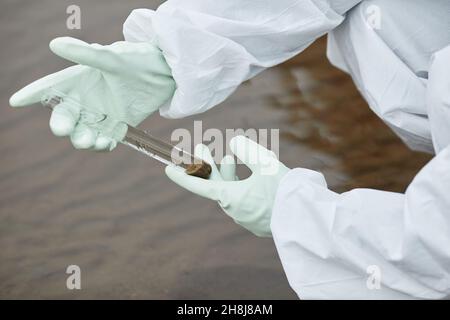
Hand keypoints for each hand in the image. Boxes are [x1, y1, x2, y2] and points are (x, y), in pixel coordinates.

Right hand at [10, 37, 175, 150]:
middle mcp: (86, 99)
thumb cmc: (137, 61)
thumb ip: (86, 54)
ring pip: (82, 132)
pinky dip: (102, 145)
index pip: (51, 87)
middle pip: (64, 116)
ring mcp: (101, 114)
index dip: (33, 93)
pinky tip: (105, 144)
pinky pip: (104, 140)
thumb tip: (55, 43)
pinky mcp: (117, 126)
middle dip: (61, 125)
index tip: (17, 100)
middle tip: (64, 130)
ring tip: (91, 141)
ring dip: (82, 139)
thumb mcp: (112, 58)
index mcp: (79, 80)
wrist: (166, 75)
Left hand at [165, 136, 289, 236]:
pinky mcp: (259, 223)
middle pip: (216, 184)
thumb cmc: (284, 191)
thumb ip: (247, 149)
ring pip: (231, 192)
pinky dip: (241, 186)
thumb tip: (234, 143)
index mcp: (230, 198)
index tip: (167, 169)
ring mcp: (247, 219)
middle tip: (202, 146)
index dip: (182, 176)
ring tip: (230, 156)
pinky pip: (244, 201)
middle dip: (209, 164)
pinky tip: (250, 177)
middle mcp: (234, 210)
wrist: (307, 220)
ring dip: (228, 173)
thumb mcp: (265, 163)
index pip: (199, 186)